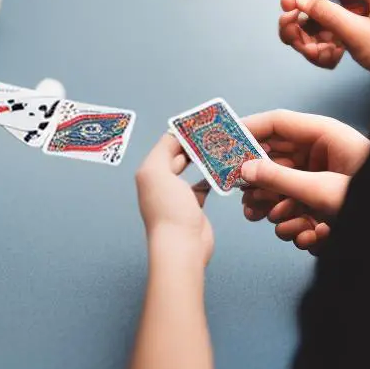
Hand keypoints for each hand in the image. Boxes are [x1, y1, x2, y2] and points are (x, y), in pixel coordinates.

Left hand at [134, 134, 212, 266]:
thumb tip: (175, 134)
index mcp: (149, 171)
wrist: (181, 246)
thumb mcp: (158, 171)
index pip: (166, 144)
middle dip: (193, 144)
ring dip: (202, 159)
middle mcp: (160, 181)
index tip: (202, 123)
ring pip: (190, 170)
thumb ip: (164, 149)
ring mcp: (176, 195)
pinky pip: (201, 186)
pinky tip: (220, 170)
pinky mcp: (192, 206)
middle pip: (177, 155)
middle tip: (214, 133)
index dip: (182, 133)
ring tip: (219, 147)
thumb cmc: (168, 208)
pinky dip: (209, 178)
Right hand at [240, 110, 368, 253]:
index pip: (276, 123)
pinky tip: (309, 234)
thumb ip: (279, 177)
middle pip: (272, 159)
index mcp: (323, 136)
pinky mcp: (322, 202)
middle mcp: (319, 154)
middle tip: (243, 198)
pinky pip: (295, 208)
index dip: (246, 129)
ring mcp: (320, 178)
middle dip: (258, 184)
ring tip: (281, 223)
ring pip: (280, 188)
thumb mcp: (323, 189)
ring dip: (276, 210)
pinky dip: (296, 224)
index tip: (221, 143)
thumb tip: (245, 169)